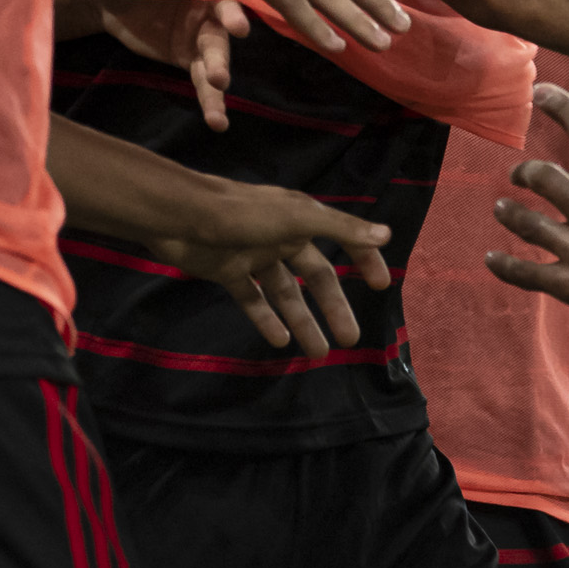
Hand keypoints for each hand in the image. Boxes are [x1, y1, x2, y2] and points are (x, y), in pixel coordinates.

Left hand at [94, 0, 248, 131]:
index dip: (232, 12)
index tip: (239, 28)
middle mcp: (211, 9)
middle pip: (222, 32)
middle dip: (221, 54)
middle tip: (219, 74)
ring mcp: (204, 37)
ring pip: (217, 60)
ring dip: (218, 78)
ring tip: (218, 100)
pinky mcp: (191, 60)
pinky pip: (204, 84)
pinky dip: (212, 103)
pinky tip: (218, 122)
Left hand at [150, 181, 392, 354]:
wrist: (182, 217)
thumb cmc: (242, 213)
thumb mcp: (297, 218)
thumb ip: (340, 228)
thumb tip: (386, 234)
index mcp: (301, 219)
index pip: (343, 239)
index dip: (363, 258)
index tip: (381, 285)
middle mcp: (282, 237)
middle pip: (316, 276)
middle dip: (334, 307)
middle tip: (350, 340)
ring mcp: (254, 256)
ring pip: (286, 293)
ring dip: (303, 321)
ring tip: (318, 354)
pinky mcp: (229, 272)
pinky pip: (253, 299)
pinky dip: (266, 319)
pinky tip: (279, 341)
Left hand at [487, 85, 568, 361]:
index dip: (561, 106)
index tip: (539, 92)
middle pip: (544, 177)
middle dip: (525, 171)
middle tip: (520, 174)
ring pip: (527, 222)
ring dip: (509, 211)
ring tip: (502, 208)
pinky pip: (527, 273)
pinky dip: (504, 266)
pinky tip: (491, 259)